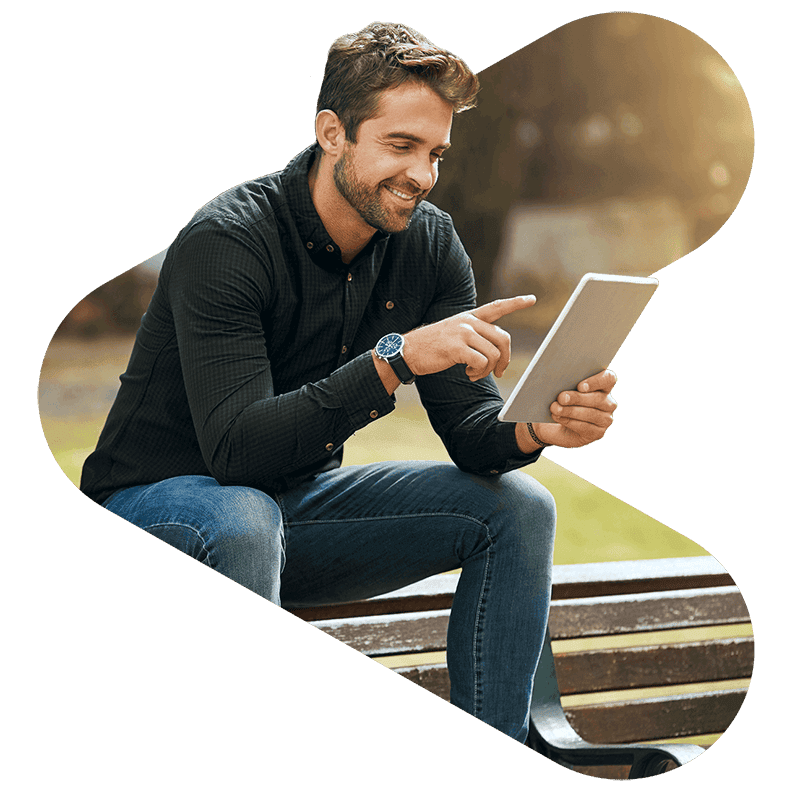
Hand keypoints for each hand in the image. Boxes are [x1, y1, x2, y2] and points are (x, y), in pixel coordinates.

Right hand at [403, 295, 535, 380]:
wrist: (406, 352)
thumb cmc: (432, 347)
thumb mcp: (454, 333)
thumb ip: (474, 335)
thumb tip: (495, 352)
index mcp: (469, 317)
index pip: (497, 307)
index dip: (516, 303)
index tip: (532, 299)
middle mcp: (468, 322)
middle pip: (503, 338)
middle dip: (505, 359)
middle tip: (498, 372)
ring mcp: (462, 333)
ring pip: (494, 354)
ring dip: (488, 370)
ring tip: (474, 374)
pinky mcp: (456, 348)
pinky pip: (481, 362)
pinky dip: (478, 373)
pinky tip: (468, 374)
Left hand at [519, 369, 618, 449]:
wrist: (555, 425)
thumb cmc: (561, 402)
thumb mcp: (562, 390)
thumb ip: (565, 383)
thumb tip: (556, 380)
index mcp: (603, 386)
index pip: (608, 379)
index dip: (596, 381)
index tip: (580, 386)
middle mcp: (608, 402)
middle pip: (598, 398)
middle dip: (578, 398)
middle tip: (561, 397)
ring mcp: (605, 419)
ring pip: (591, 414)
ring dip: (571, 411)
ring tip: (555, 408)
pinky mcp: (597, 433)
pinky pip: (586, 427)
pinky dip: (569, 422)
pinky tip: (558, 417)